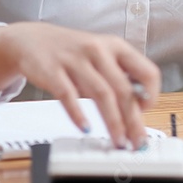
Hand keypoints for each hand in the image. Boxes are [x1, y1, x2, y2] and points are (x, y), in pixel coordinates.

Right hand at [0, 22, 160, 148]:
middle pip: (123, 89)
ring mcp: (75, 59)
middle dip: (133, 120)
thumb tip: (137, 113)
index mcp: (115, 46)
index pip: (147, 71)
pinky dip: (78, 114)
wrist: (32, 40)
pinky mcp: (53, 70)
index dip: (151, 95)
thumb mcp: (101, 57)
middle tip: (137, 142)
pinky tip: (85, 127)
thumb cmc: (72, 53)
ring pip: (101, 94)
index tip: (146, 112)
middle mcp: (98, 50)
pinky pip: (68, 95)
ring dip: (112, 122)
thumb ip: (118, 79)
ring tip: (118, 140)